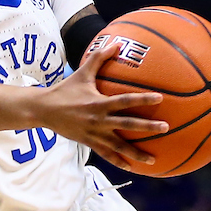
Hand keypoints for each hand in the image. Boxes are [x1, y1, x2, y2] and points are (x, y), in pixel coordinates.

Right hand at [39, 41, 167, 168]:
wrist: (45, 109)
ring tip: (153, 159)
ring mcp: (95, 133)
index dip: (142, 99)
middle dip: (148, 127)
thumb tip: (116, 44)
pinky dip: (119, 162)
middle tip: (166, 128)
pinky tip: (131, 167)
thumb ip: (99, 58)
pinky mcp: (89, 142)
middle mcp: (99, 119)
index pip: (125, 100)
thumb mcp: (82, 72)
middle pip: (128, 125)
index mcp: (99, 102)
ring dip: (137, 153)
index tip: (160, 98)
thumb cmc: (66, 89)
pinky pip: (106, 154)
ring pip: (119, 146)